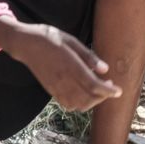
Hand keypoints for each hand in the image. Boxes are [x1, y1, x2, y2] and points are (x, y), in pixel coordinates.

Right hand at [0, 21, 121, 111]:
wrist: (26, 45)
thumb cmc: (50, 38)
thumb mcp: (71, 41)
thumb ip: (88, 56)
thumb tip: (105, 69)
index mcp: (70, 65)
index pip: (92, 85)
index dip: (108, 91)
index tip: (119, 91)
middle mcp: (62, 80)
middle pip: (87, 99)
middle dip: (102, 97)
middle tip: (110, 86)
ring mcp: (55, 88)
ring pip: (78, 105)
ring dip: (92, 102)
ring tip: (99, 90)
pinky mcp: (50, 91)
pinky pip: (67, 104)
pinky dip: (80, 104)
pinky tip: (85, 93)